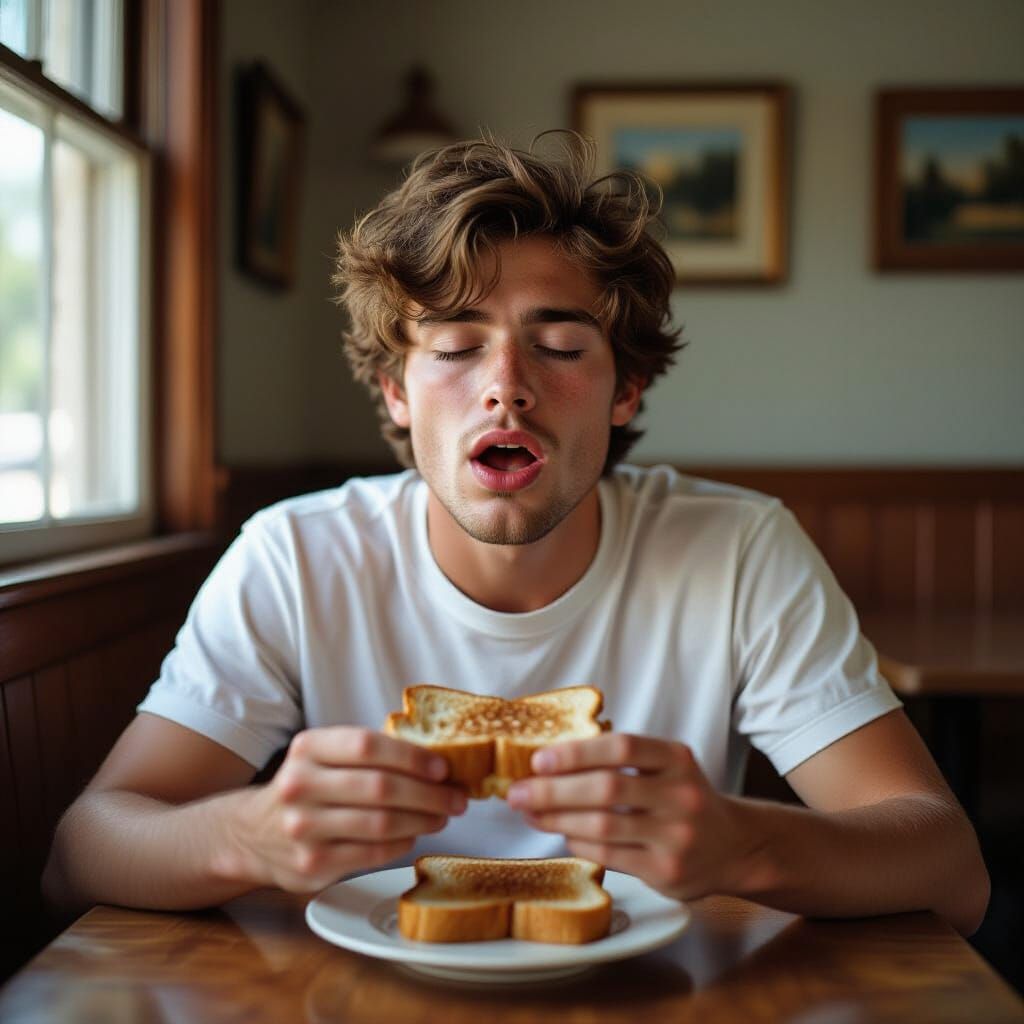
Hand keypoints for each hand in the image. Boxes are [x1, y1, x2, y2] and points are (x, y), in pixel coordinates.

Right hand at [226, 727, 466, 892]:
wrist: (252, 834)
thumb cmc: (307, 787)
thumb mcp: (323, 756)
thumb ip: (368, 754)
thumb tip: (436, 762)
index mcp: (308, 748)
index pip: (367, 745)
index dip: (411, 756)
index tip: (442, 768)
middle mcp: (300, 785)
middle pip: (380, 788)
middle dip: (429, 794)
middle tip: (457, 797)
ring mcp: (303, 828)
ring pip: (381, 824)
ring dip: (422, 820)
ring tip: (442, 816)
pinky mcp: (312, 865)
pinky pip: (372, 854)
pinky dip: (402, 844)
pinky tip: (413, 835)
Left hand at [507, 733, 756, 901]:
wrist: (734, 847)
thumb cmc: (683, 799)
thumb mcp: (667, 768)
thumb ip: (622, 761)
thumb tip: (550, 762)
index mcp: (677, 759)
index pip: (622, 747)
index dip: (576, 752)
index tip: (539, 758)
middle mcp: (681, 795)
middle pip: (606, 788)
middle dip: (553, 789)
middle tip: (517, 790)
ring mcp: (676, 836)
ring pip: (603, 825)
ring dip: (557, 818)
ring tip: (529, 812)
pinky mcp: (668, 871)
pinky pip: (609, 855)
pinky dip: (577, 842)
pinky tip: (561, 833)